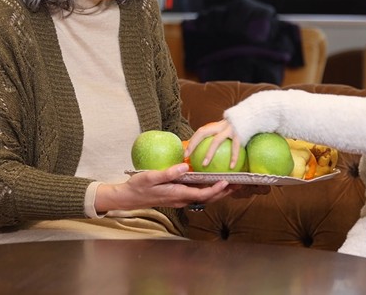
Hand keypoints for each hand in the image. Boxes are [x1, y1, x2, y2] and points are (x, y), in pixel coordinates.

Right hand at [94, 163, 233, 212]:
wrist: (128, 197)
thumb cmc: (138, 186)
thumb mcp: (151, 177)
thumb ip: (168, 173)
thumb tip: (184, 167)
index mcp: (177, 194)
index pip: (202, 194)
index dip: (216, 189)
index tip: (226, 182)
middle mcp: (181, 199)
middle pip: (207, 198)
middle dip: (223, 192)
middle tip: (237, 184)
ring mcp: (179, 199)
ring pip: (203, 197)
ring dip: (217, 192)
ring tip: (230, 183)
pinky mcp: (177, 196)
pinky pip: (196, 194)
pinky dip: (207, 189)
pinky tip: (210, 181)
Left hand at [185, 120, 242, 169]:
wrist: (254, 115)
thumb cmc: (241, 126)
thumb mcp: (229, 129)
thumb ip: (221, 136)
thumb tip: (213, 151)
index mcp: (217, 125)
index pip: (201, 131)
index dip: (192, 141)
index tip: (185, 152)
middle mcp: (221, 126)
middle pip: (203, 133)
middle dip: (193, 144)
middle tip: (188, 156)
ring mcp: (230, 129)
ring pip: (216, 141)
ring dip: (209, 153)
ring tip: (204, 165)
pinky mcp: (239, 133)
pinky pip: (235, 147)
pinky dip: (233, 157)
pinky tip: (231, 167)